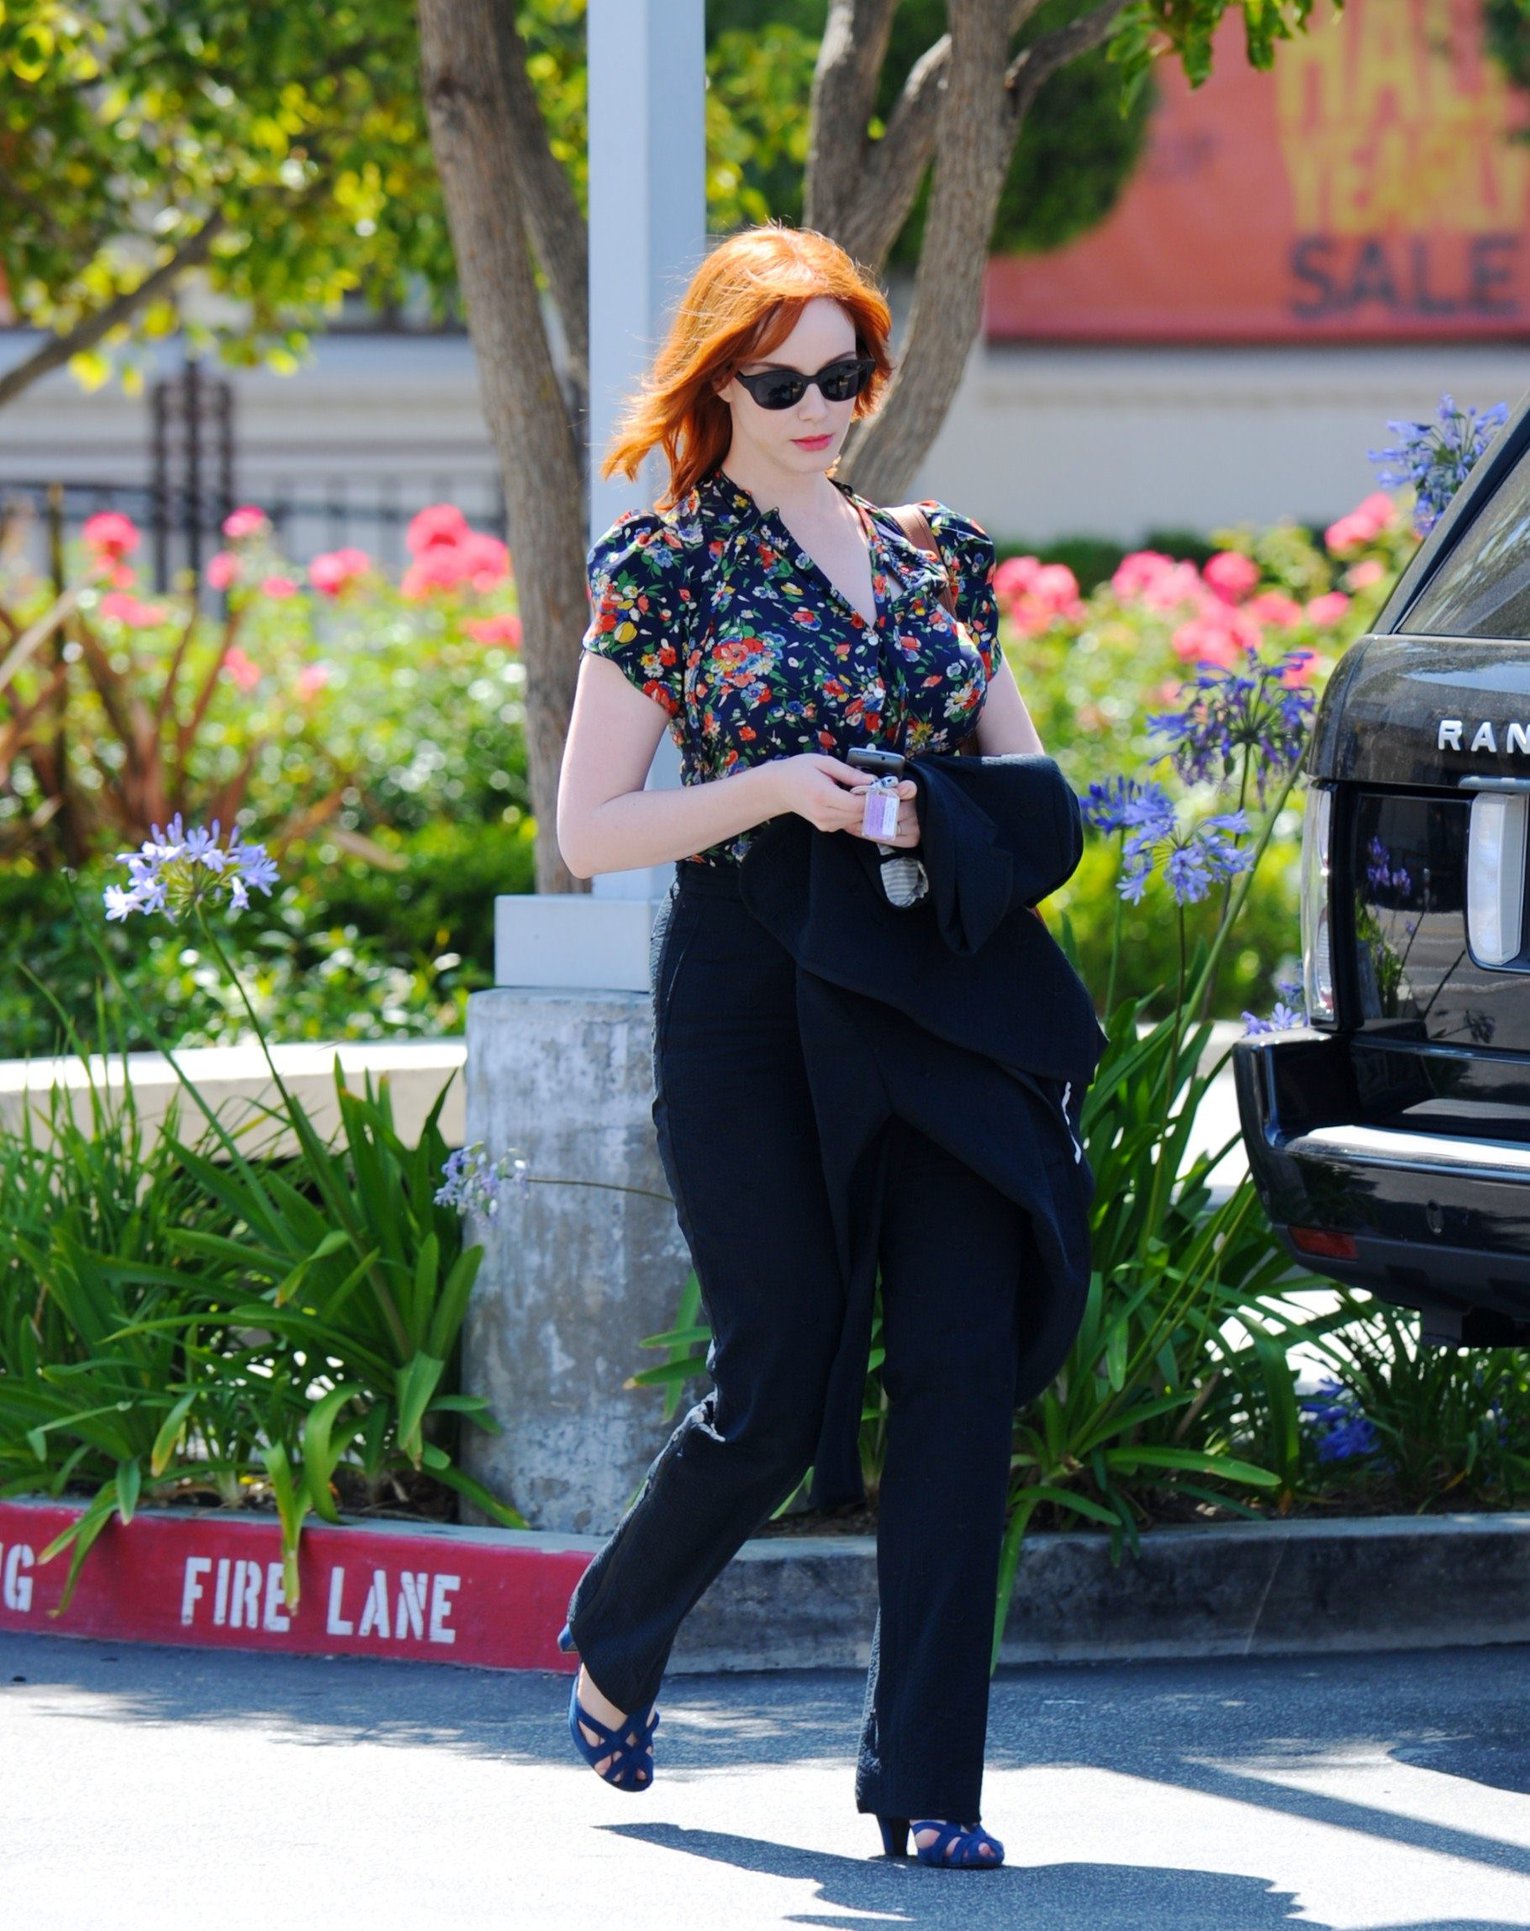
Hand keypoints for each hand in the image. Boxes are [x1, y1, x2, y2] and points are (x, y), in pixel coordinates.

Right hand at [762, 754, 920, 848]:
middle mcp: (824, 814)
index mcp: (822, 796)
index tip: (893, 789)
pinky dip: (861, 813)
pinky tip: (866, 801)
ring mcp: (825, 824)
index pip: (858, 803)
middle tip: (898, 791)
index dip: (877, 798)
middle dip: (881, 804)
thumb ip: (850, 773)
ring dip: (872, 809)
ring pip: (859, 821)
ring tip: (883, 794)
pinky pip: (851, 822)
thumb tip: (873, 781)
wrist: (778, 788)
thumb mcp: (824, 763)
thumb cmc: (799, 770)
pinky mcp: (827, 827)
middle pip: (861, 814)